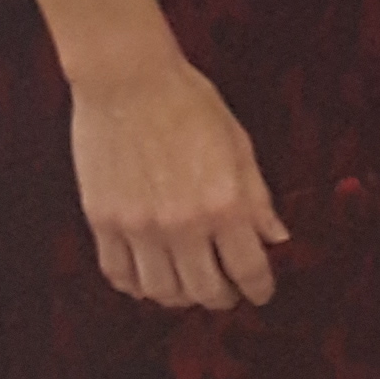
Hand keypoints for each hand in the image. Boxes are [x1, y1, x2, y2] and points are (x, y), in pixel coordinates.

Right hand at [66, 57, 288, 310]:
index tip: (261, 294)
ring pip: (160, 291)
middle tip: (227, 294)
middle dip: (221, 299)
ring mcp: (138, 226)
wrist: (128, 79)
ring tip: (188, 289)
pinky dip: (136, 286)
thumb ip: (258, 198)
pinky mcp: (103, 221)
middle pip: (204, 290)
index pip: (249, 269)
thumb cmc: (188, 103)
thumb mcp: (239, 146)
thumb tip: (276, 237)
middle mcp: (182, 223)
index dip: (260, 289)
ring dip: (178, 297)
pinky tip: (148, 280)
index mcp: (225, 204)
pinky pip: (118, 273)